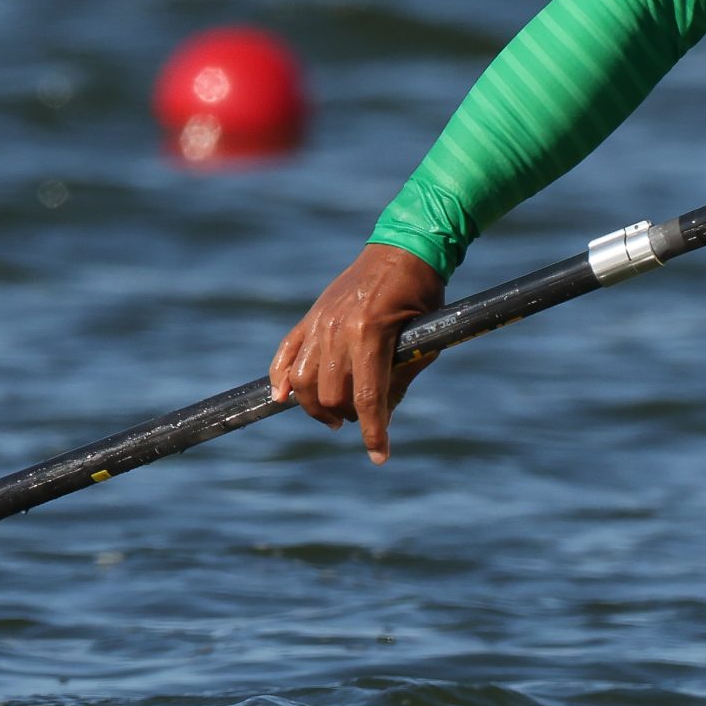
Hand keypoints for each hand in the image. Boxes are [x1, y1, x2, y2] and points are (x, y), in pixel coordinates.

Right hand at [268, 243, 445, 462]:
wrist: (403, 250)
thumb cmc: (423, 294)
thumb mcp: (425, 339)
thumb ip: (401, 377)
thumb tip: (380, 415)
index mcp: (371, 334)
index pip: (366, 397)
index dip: (373, 432)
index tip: (380, 456)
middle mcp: (338, 330)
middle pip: (331, 394)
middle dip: (348, 417)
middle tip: (363, 421)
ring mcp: (319, 323)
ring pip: (301, 382)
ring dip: (316, 407)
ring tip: (335, 416)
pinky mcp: (309, 318)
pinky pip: (284, 354)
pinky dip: (280, 379)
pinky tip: (282, 397)